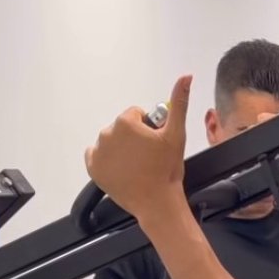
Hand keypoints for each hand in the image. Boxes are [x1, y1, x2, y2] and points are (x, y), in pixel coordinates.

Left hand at [84, 75, 193, 221]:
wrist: (156, 201)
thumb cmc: (166, 169)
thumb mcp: (176, 133)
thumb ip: (179, 102)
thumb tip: (185, 77)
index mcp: (125, 123)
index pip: (135, 115)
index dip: (148, 127)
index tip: (154, 142)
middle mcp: (107, 134)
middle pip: (122, 128)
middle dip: (134, 138)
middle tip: (147, 156)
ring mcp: (98, 152)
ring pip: (111, 141)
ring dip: (121, 148)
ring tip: (137, 164)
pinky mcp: (93, 168)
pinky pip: (97, 155)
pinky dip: (107, 160)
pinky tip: (122, 168)